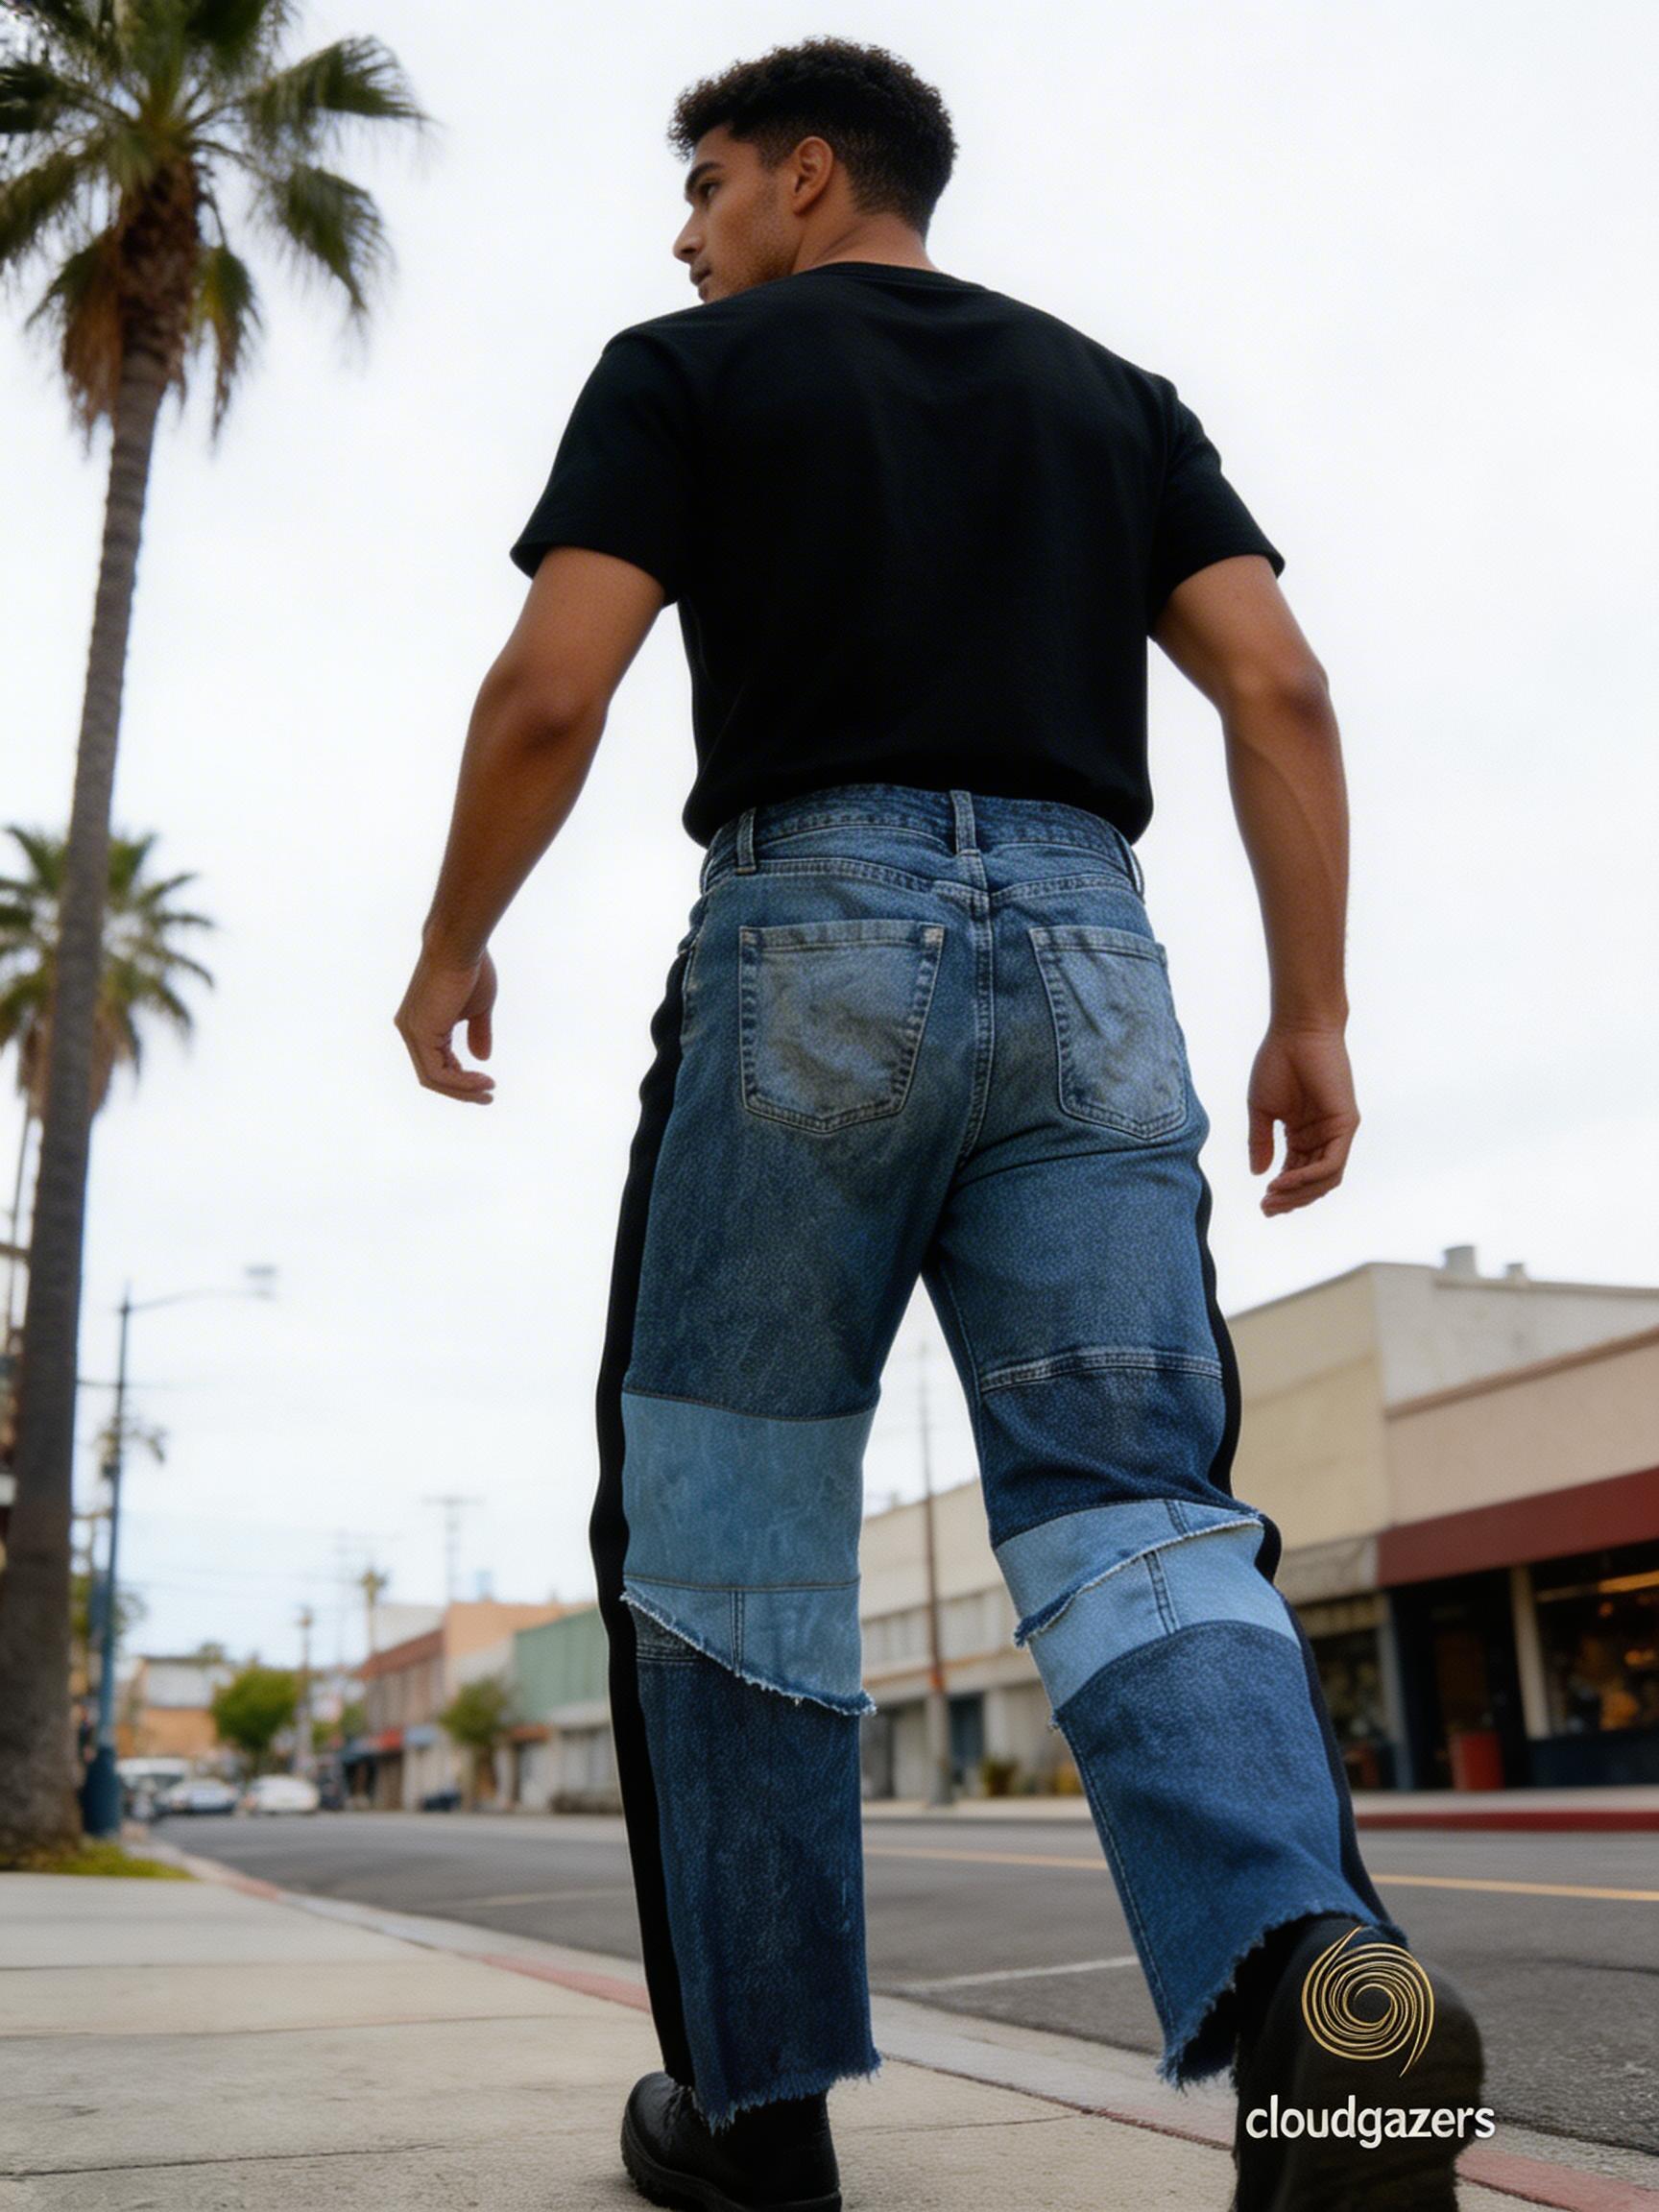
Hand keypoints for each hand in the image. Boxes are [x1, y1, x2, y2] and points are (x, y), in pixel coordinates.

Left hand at [394, 944, 497, 1103]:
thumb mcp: (477, 1008)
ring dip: (463, 1090)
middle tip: (488, 1096)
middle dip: (462, 1090)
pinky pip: (437, 1071)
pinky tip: (482, 1080)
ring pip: (433, 1077)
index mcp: (423, 1023)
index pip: (437, 1062)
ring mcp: (412, 1032)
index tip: (488, 1083)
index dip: (462, 1078)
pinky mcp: (420, 1033)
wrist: (461, 945)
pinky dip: (460, 1081)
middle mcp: (410, 1030)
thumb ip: (477, 1032)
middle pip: (432, 1075)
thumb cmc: (471, 969)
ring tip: (489, 1090)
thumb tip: (481, 1058)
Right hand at [1247, 1024, 1357, 1213]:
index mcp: (1303, 1134)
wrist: (1296, 1033)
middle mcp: (1323, 1136)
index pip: (1298, 1174)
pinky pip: (1331, 1162)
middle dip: (1290, 1199)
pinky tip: (1284, 1180)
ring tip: (1273, 1197)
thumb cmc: (1277, 1063)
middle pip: (1314, 1182)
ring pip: (1325, 1178)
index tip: (1262, 1205)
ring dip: (1299, 1193)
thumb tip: (1258, 1174)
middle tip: (1267, 1208)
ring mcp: (1336, 1131)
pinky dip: (1309, 1177)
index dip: (1282, 1193)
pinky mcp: (1346, 1123)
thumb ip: (1260, 1143)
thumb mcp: (1262, 1111)